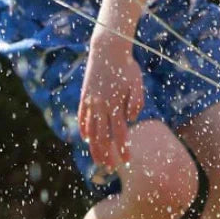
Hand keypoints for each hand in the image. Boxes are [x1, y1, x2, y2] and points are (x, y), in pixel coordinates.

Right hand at [78, 34, 144, 170]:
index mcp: (116, 104)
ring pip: (91, 130)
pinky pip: (82, 117)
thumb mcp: (137, 83)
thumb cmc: (126, 66)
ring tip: (98, 159)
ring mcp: (91, 101)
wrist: (107, 49)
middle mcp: (101, 105)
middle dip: (107, 155)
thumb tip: (131, 119)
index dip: (123, 148)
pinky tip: (86, 138)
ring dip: (94, 147)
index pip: (120, 133)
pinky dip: (83, 129)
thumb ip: (136, 102)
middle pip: (102, 137)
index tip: (127, 161)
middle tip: (111, 168)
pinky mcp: (85, 96)